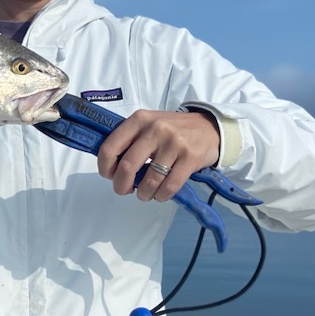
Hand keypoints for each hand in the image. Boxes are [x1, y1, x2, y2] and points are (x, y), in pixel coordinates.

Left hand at [96, 109, 219, 201]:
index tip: (109, 176)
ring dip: (143, 194)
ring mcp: (174, 143)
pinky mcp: (190, 157)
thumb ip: (129, 140)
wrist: (210, 127)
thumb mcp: (148, 125)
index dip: (105, 168)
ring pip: (149, 180)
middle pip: (127, 166)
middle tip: (124, 190)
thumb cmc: (173, 130)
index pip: (110, 147)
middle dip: (121, 185)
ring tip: (145, 194)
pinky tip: (160, 194)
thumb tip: (110, 167)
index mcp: (139, 120)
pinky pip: (169, 186)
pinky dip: (161, 195)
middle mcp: (155, 129)